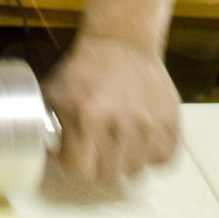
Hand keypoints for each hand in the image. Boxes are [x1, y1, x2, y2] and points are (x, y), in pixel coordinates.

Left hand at [42, 35, 178, 183]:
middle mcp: (122, 124)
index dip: (71, 164)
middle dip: (96, 167)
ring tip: (118, 146)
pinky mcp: (170, 120)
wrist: (122, 41)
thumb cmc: (86, 67)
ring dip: (124, 163)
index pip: (80, 169)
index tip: (71, 154)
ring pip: (136, 170)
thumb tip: (48, 153)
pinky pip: (163, 158)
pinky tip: (140, 142)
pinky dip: (151, 156)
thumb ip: (49, 123)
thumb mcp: (58, 91)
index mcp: (89, 116)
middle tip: (94, 155)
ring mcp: (150, 124)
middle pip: (109, 176)